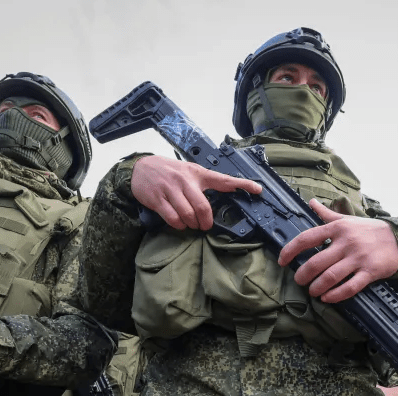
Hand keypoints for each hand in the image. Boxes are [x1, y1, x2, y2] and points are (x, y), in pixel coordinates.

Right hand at [130, 155, 261, 229]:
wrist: (140, 167)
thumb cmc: (169, 171)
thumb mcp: (189, 171)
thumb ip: (206, 182)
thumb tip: (228, 192)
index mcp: (197, 173)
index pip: (224, 179)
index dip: (242, 184)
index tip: (258, 189)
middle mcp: (185, 181)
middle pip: (203, 207)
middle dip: (206, 222)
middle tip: (204, 225)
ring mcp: (170, 190)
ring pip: (188, 215)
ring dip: (192, 224)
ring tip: (190, 224)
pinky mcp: (157, 199)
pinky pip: (173, 218)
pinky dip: (179, 225)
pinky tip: (179, 223)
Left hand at [278, 199, 397, 302]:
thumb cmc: (369, 230)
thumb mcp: (348, 219)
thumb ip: (327, 214)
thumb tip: (311, 202)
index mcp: (338, 228)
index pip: (307, 238)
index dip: (290, 250)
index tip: (282, 261)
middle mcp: (347, 242)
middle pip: (316, 262)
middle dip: (303, 275)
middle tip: (299, 281)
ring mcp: (359, 258)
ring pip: (331, 277)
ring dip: (317, 287)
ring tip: (312, 291)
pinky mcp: (370, 272)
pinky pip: (349, 287)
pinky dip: (335, 295)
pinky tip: (327, 297)